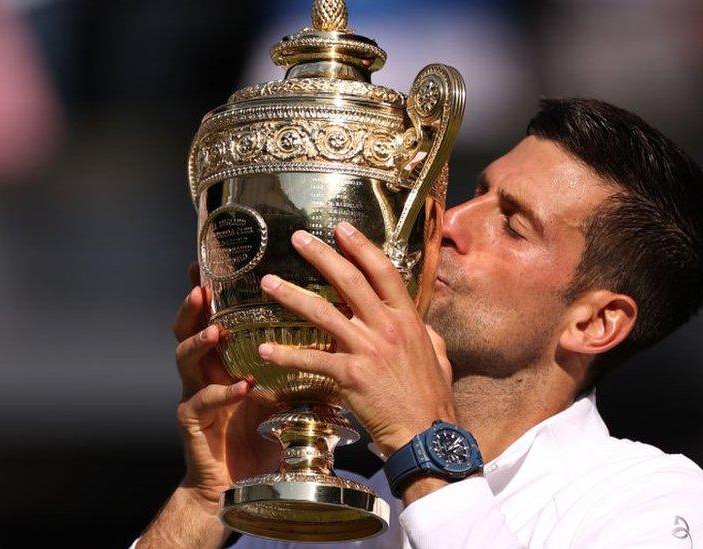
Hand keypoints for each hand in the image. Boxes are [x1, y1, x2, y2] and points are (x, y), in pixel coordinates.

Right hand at [172, 262, 279, 506]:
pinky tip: (240, 386)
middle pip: (187, 329)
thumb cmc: (263, 434)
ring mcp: (195, 396)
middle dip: (192, 306)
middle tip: (201, 286)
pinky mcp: (194, 424)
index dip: (211, 290)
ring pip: (184, 360)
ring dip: (199, 342)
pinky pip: (202, 403)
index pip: (214, 316)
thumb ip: (296, 361)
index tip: (211, 262)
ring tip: (216, 330)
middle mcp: (205, 372)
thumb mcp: (283, 390)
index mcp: (226, 359)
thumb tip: (338, 331)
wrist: (242, 483)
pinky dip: (221, 393)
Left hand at [257, 223, 455, 456]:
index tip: (342, 228)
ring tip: (269, 283)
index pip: (383, 272)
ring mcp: (368, 350)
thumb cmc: (432, 397)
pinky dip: (285, 355)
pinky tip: (264, 350)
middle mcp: (386, 327)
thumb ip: (425, 333)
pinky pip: (311, 359)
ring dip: (292, 295)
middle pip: (349, 281)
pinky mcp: (350, 376)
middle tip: (299, 239)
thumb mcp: (438, 354)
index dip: (362, 246)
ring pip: (322, 313)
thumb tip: (421, 324)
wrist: (426, 434)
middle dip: (321, 255)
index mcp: (407, 319)